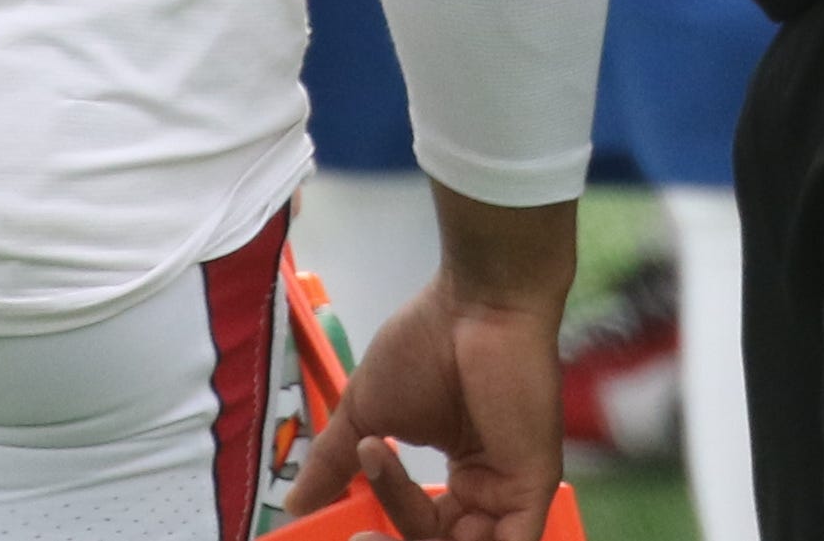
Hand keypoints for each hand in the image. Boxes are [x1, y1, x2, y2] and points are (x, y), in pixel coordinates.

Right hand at [284, 195, 576, 540]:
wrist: (474, 306)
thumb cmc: (426, 346)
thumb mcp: (366, 412)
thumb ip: (333, 462)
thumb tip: (292, 502)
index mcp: (461, 482)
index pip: (422, 533)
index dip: (384, 535)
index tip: (351, 528)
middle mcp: (488, 495)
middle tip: (362, 532)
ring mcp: (511, 495)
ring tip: (375, 524)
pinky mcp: (531, 490)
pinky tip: (428, 533)